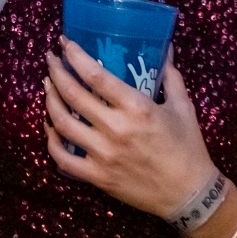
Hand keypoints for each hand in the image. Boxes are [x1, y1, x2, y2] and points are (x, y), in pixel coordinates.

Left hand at [43, 39, 213, 214]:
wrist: (189, 194)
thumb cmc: (188, 148)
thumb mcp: (183, 107)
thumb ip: (170, 76)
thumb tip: (164, 49)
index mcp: (136, 108)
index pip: (96, 76)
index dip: (75, 56)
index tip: (64, 43)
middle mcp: (116, 129)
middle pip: (73, 95)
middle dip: (56, 72)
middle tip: (51, 59)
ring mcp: (103, 154)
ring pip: (62, 123)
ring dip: (50, 100)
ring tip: (47, 86)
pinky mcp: (97, 176)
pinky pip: (63, 158)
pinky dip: (51, 140)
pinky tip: (50, 126)